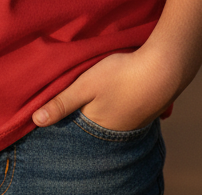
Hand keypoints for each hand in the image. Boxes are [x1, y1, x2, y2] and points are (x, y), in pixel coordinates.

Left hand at [32, 46, 178, 131]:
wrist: (165, 69)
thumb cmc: (121, 75)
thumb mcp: (86, 85)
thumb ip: (61, 102)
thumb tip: (36, 120)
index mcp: (97, 127)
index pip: (73, 126)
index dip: (64, 114)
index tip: (55, 102)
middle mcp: (115, 131)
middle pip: (91, 122)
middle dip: (81, 111)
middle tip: (76, 93)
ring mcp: (132, 123)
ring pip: (107, 116)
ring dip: (99, 106)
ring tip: (95, 91)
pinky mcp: (143, 111)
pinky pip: (122, 110)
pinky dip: (115, 102)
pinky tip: (116, 90)